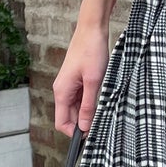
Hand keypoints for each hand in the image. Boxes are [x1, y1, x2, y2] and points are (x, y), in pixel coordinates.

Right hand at [54, 21, 109, 135]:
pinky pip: (81, 99)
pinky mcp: (76, 81)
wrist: (92, 29)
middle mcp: (62, 90)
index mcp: (62, 92)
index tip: (90, 136)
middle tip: (102, 123)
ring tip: (103, 109)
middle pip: (69, 117)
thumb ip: (88, 106)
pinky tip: (101, 99)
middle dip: (83, 124)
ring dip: (88, 113)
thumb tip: (84, 127)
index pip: (62, 123)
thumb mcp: (94, 81)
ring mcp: (69, 86)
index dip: (74, 133)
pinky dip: (90, 103)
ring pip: (76, 109)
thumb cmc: (91, 51)